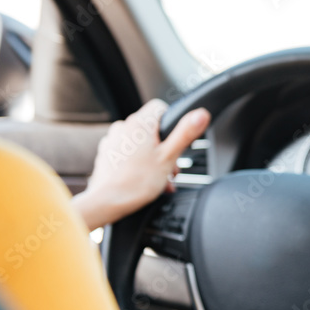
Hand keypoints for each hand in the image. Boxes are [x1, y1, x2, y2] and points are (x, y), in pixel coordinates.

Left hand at [72, 99, 210, 230]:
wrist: (107, 202)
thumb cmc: (137, 182)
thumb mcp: (169, 157)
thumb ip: (185, 133)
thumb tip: (201, 114)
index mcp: (139, 123)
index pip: (160, 107)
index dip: (171, 123)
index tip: (175, 141)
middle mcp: (123, 127)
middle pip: (152, 128)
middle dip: (165, 147)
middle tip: (170, 166)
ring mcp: (113, 140)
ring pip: (140, 142)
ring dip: (153, 157)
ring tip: (159, 177)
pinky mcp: (107, 154)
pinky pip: (128, 153)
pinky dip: (138, 163)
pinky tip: (145, 179)